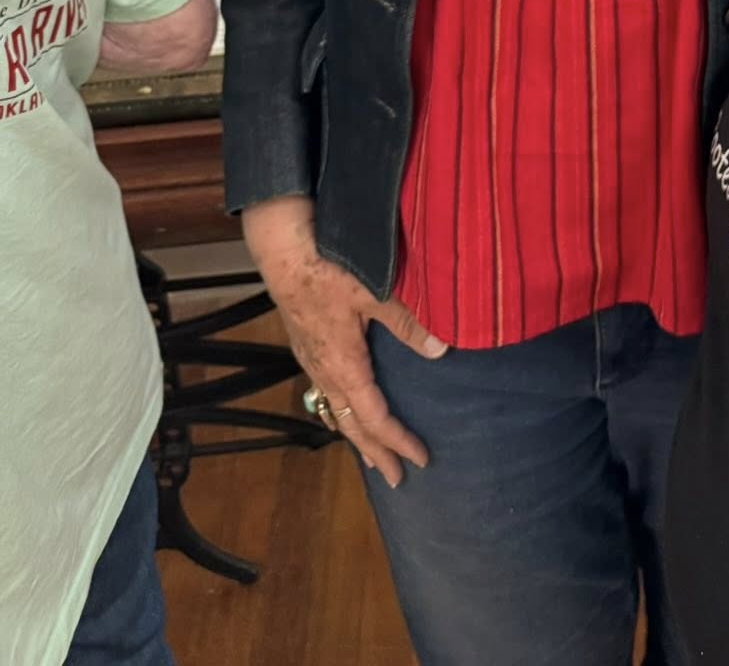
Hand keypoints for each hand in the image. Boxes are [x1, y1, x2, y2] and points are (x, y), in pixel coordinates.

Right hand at [242, 195, 445, 487]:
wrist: (284, 253)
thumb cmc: (328, 270)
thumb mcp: (374, 293)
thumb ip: (408, 322)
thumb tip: (442, 349)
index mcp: (344, 366)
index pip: (374, 417)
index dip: (398, 440)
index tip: (419, 459)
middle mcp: (325, 372)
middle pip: (352, 424)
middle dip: (376, 452)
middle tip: (396, 478)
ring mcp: (312, 361)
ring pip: (336, 410)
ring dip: (357, 435)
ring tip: (371, 454)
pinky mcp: (306, 347)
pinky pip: (326, 392)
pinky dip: (342, 411)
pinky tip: (344, 408)